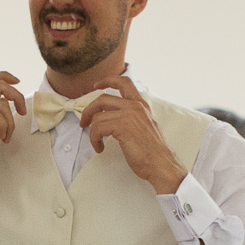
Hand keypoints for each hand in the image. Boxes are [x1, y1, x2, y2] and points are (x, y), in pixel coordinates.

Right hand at [0, 71, 26, 201]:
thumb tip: (13, 100)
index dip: (5, 75)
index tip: (18, 82)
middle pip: (0, 85)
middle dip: (17, 97)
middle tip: (22, 112)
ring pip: (2, 103)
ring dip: (10, 123)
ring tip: (5, 136)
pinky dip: (3, 127)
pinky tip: (0, 137)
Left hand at [78, 75, 185, 194]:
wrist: (160, 163)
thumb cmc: (152, 152)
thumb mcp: (145, 127)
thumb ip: (132, 118)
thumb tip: (113, 119)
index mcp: (141, 105)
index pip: (124, 82)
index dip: (107, 80)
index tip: (97, 85)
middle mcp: (135, 106)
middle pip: (103, 98)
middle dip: (89, 110)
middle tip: (84, 122)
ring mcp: (128, 115)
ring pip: (98, 116)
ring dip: (92, 132)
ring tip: (97, 143)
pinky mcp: (122, 126)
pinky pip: (97, 128)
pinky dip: (94, 139)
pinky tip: (99, 148)